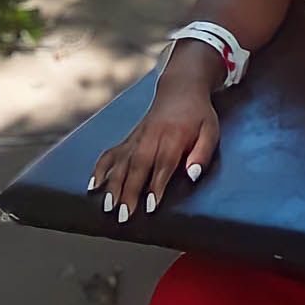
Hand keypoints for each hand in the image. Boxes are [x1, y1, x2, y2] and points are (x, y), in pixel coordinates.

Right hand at [88, 72, 219, 221]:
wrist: (181, 89)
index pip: (163, 164)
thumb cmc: (198, 115)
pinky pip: (112, 153)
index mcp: (173, 137)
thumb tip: (193, 175)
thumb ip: (202, 153)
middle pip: (138, 166)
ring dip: (113, 184)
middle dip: (129, 191)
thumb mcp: (210, 130)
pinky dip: (101, 168)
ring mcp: (137, 137)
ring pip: (122, 162)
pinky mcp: (130, 138)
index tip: (150, 206)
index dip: (156, 185)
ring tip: (107, 205)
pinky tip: (93, 185)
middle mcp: (151, 137)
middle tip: (124, 214)